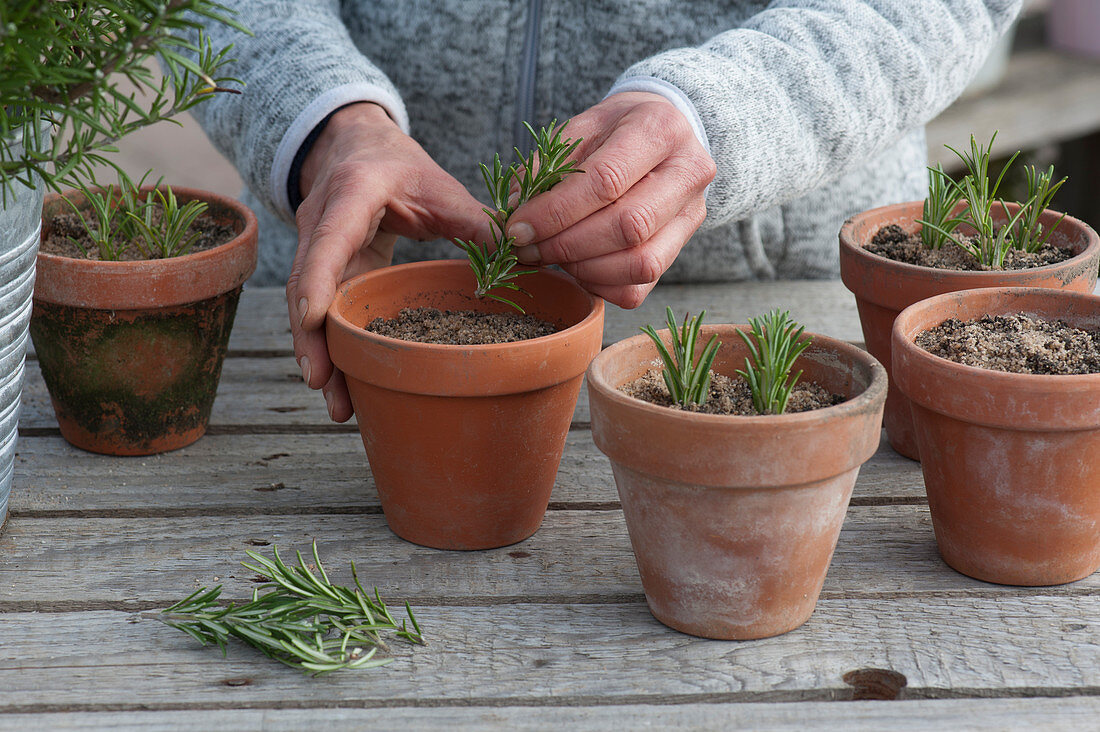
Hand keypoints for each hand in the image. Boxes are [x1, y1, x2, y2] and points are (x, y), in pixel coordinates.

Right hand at [288, 102, 484, 421]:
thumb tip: (521, 254)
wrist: (355, 146)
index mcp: (354, 192)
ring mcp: (313, 244)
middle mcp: (321, 219)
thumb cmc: (400, 165)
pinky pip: (318, 308)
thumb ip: (475, 220)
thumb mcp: (440, 185)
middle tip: (322, 383)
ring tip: (336, 402)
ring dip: (318, 352)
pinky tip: (341, 381)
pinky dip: (329, 343)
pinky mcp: (321, 267)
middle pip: (306, 283)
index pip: (330, 238)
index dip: (316, 277)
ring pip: (305, 303)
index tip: (312, 319)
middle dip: (311, 336)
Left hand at [507, 92, 715, 308]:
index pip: (607, 181)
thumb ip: (547, 165)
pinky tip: (578, 266)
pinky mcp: (682, 247)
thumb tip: (514, 211)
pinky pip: (640, 287)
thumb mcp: (581, 127)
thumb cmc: (617, 130)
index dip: (555, 212)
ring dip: (584, 269)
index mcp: (660, 130)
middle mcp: (688, 174)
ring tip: (551, 255)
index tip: (517, 227)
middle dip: (566, 244)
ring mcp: (691, 215)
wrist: (664, 135)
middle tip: (527, 248)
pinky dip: (600, 284)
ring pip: (640, 263)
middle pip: (628, 226)